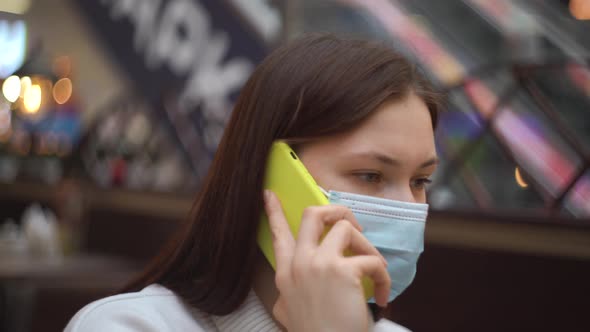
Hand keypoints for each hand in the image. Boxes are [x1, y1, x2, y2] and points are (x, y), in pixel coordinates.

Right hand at [263, 190, 389, 331]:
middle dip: (338, 211)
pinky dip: (383, 276)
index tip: (269, 194)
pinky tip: (382, 295)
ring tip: (374, 270)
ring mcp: (319, 264)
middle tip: (353, 227)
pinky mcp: (343, 271)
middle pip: (313, 214)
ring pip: (346, 228)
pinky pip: (372, 260)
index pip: (278, 234)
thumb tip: (296, 285)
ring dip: (367, 247)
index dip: (272, 211)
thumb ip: (289, 292)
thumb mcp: (289, 312)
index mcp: (286, 273)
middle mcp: (299, 263)